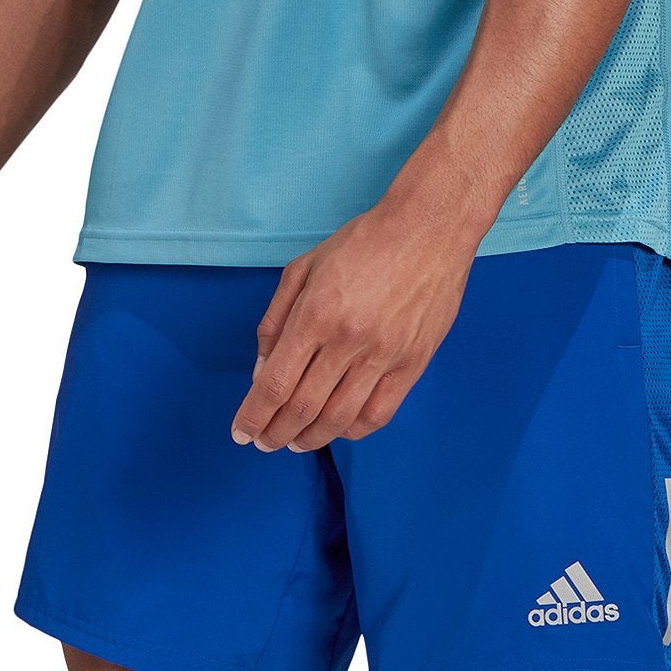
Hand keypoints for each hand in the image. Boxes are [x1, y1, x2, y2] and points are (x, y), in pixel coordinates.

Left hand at [230, 197, 476, 451]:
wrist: (429, 229)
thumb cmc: (362, 241)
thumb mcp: (304, 267)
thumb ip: (276, 319)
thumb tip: (262, 370)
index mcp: (316, 313)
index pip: (276, 383)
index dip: (254, 415)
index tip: (241, 432)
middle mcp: (348, 340)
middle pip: (304, 407)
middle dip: (276, 432)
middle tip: (264, 441)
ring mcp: (384, 355)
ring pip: (340, 418)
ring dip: (311, 439)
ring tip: (295, 441)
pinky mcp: (413, 364)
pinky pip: (379, 414)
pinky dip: (353, 430)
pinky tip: (338, 429)